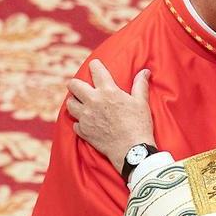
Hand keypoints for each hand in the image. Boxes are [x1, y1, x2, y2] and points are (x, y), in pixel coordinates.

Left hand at [67, 59, 154, 173]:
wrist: (132, 150)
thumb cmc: (139, 124)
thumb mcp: (142, 102)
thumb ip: (140, 84)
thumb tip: (145, 71)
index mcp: (108, 91)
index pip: (96, 70)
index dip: (95, 65)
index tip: (95, 65)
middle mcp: (93, 101)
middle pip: (74, 85)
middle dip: (76, 84)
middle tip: (81, 86)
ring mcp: (86, 117)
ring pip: (69, 104)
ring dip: (74, 102)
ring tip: (80, 103)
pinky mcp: (83, 132)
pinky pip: (75, 123)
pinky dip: (79, 122)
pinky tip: (86, 122)